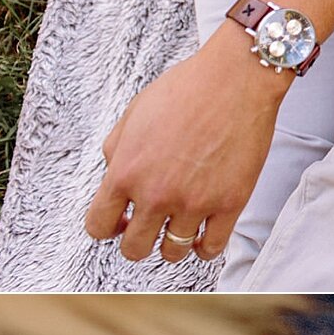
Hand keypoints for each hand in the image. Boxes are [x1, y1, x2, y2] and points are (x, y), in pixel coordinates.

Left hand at [84, 26, 286, 261]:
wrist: (235, 80)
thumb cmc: (187, 89)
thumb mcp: (133, 114)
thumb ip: (117, 151)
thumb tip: (115, 177)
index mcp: (126, 171)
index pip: (98, 225)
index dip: (106, 228)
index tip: (118, 222)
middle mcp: (156, 193)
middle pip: (134, 248)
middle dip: (136, 242)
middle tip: (147, 228)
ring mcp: (194, 203)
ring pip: (172, 254)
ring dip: (170, 246)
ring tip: (177, 230)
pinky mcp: (229, 204)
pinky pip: (211, 248)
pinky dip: (203, 248)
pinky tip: (202, 234)